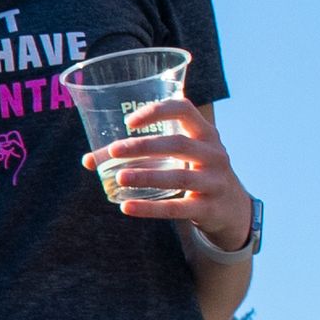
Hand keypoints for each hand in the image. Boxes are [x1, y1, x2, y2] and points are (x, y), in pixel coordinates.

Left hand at [84, 94, 251, 248]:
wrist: (232, 209)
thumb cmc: (194, 172)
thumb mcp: (176, 159)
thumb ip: (137, 156)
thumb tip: (87, 160)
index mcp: (204, 134)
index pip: (185, 110)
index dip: (157, 111)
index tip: (129, 121)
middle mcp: (214, 153)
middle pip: (178, 144)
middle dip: (144, 146)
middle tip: (113, 151)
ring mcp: (215, 181)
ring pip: (179, 176)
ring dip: (147, 176)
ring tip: (119, 178)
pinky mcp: (208, 208)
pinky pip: (178, 208)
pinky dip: (151, 208)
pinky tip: (126, 207)